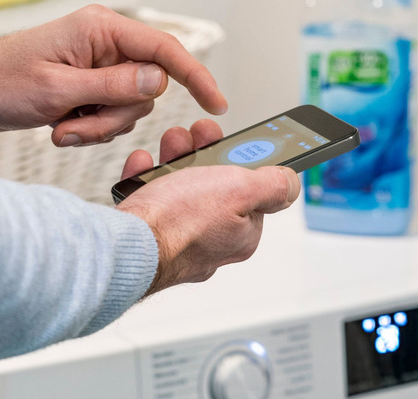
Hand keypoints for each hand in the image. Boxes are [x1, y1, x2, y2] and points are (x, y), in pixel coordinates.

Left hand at [0, 5, 227, 145]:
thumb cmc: (4, 81)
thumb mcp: (58, 89)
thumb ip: (113, 86)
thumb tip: (160, 81)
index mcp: (101, 30)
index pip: (164, 50)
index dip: (195, 77)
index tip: (216, 104)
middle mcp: (106, 45)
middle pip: (146, 91)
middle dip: (113, 118)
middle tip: (74, 126)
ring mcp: (101, 67)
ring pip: (129, 110)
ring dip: (98, 128)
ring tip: (61, 126)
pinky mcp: (94, 86)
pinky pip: (112, 116)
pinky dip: (91, 129)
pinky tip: (62, 124)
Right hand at [117, 120, 300, 295]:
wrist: (126, 244)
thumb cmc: (180, 222)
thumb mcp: (240, 190)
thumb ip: (271, 185)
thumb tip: (291, 183)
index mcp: (241, 234)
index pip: (251, 192)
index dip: (242, 161)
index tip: (234, 141)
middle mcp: (211, 242)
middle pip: (213, 188)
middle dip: (205, 155)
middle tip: (196, 135)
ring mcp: (177, 240)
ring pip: (180, 191)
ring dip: (175, 160)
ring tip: (171, 143)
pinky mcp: (147, 236)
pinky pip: (150, 202)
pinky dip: (146, 180)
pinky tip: (144, 166)